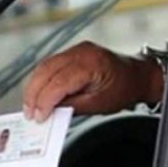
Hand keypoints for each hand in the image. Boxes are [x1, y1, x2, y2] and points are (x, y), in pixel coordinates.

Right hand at [23, 41, 163, 121]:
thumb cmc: (124, 88)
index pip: (58, 82)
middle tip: (29, 113)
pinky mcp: (71, 53)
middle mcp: (81, 52)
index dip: (44, 101)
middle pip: (45, 71)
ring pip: (43, 67)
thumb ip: (72, 106)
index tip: (39, 116)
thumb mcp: (99, 104)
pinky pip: (49, 65)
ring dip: (34, 87)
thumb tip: (51, 111)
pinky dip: (40, 80)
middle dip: (34, 94)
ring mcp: (75, 50)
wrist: (137, 75)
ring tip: (31, 106)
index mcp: (91, 64)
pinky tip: (38, 94)